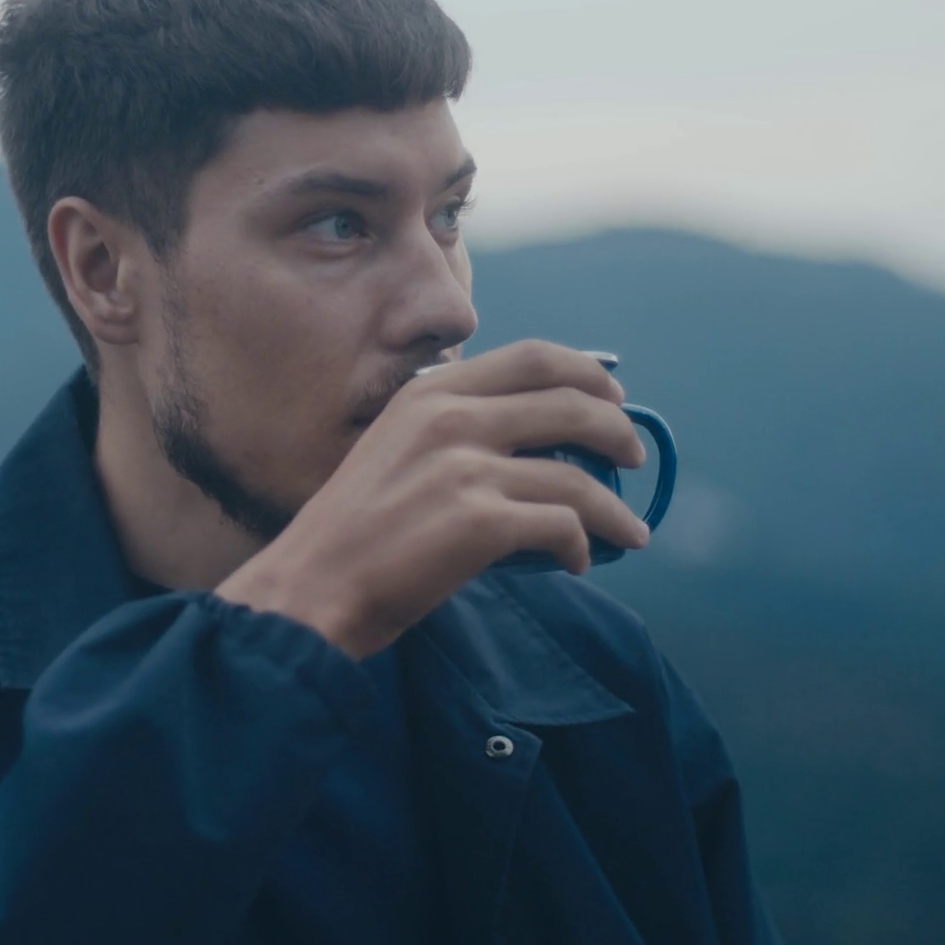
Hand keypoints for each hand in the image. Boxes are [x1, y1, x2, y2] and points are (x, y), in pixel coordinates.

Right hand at [214, 339, 650, 658]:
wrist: (310, 588)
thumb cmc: (351, 534)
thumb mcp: (392, 449)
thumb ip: (449, 431)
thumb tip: (527, 441)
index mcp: (430, 392)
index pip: (533, 357)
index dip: (586, 373)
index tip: (611, 397)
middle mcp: (451, 418)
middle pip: (570, 405)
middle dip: (617, 431)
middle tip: (634, 456)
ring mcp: (467, 468)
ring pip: (578, 476)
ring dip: (615, 507)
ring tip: (630, 530)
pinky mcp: (480, 522)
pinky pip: (563, 527)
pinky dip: (581, 547)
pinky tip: (577, 564)